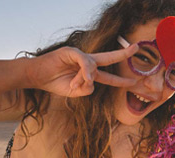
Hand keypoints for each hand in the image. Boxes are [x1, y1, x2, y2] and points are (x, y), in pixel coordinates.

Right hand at [24, 45, 139, 96]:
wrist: (37, 77)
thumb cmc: (55, 83)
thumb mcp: (75, 92)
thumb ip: (87, 89)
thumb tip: (93, 81)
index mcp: (90, 73)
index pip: (109, 77)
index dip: (121, 80)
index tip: (134, 82)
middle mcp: (87, 62)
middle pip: (109, 58)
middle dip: (123, 54)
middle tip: (136, 48)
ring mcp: (80, 56)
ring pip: (92, 66)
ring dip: (84, 78)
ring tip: (74, 85)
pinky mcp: (72, 51)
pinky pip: (84, 61)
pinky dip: (83, 71)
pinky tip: (82, 77)